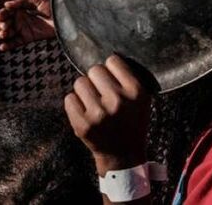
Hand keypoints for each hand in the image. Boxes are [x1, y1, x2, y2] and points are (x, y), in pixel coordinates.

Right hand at [0, 0, 54, 50]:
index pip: (5, 12)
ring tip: (4, 34)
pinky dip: (7, 45)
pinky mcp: (27, 38)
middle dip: (0, 25)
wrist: (64, 18)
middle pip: (2, 23)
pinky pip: (14, 43)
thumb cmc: (52, 6)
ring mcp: (22, 29)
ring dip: (1, 34)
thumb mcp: (38, 0)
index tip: (0, 16)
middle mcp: (18, 19)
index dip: (1, 14)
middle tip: (5, 26)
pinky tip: (2, 46)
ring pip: (6, 33)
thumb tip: (6, 4)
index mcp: (19, 9)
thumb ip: (22, 1)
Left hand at [65, 55, 153, 174]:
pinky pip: (69, 99)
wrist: (123, 154)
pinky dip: (75, 103)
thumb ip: (128, 77)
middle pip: (94, 70)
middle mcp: (117, 101)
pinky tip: (85, 112)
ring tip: (94, 102)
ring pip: (79, 82)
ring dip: (85, 90)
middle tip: (101, 91)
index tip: (113, 79)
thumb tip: (106, 56)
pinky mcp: (83, 125)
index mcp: (135, 91)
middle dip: (96, 79)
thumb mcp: (142, 98)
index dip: (111, 69)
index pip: (112, 61)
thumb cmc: (132, 121)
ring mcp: (99, 114)